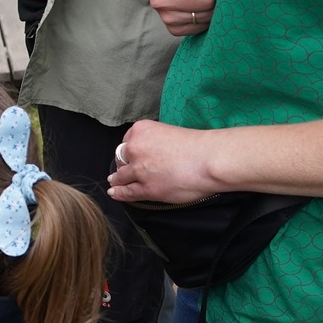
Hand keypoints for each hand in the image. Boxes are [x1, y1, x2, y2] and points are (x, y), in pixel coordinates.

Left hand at [106, 119, 220, 205]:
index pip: (127, 140)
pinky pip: (128, 192)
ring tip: (114, 182)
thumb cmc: (198, 146)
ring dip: (117, 179)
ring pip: (121, 176)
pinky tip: (114, 193)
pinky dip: (119, 193)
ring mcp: (139, 169)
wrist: (208, 160)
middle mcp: (135, 148)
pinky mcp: (147, 188)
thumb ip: (157, 141)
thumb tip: (154, 151)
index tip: (130, 155)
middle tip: (124, 169)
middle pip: (122, 157)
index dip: (129, 150)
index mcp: (141, 130)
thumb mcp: (170, 133)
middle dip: (123, 163)